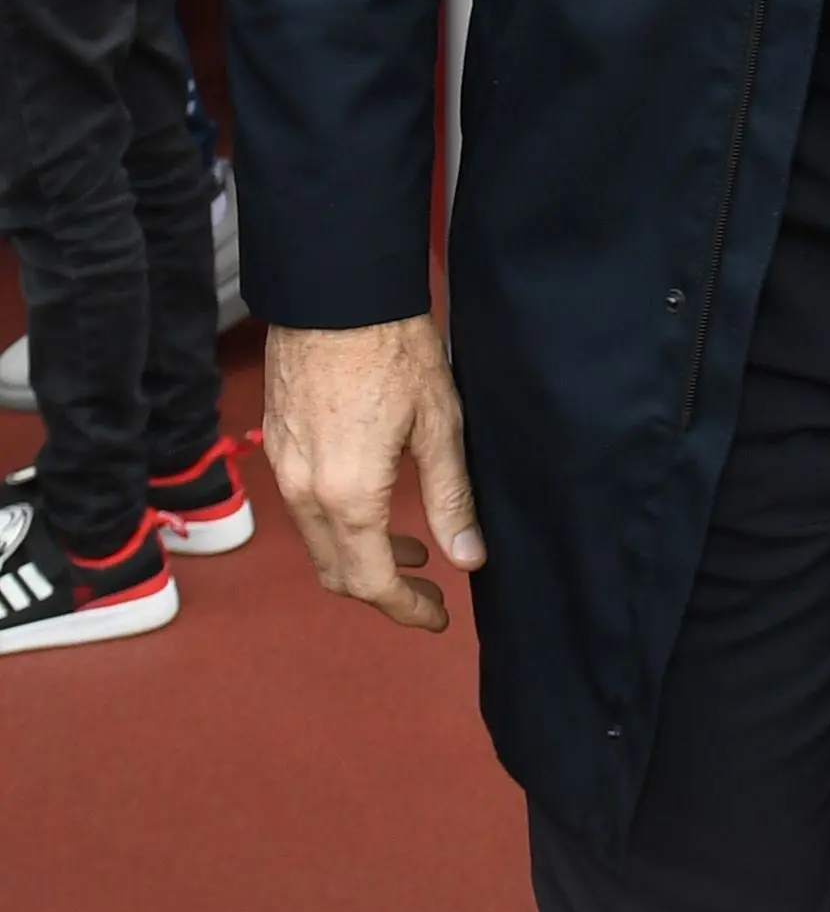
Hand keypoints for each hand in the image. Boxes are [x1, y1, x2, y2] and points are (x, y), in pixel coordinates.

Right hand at [264, 318, 483, 632]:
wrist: (335, 294)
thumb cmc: (395, 349)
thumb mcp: (439, 424)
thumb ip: (451, 497)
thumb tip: (469, 559)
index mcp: (347, 495)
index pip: (369, 583)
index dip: (405, 609)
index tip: (438, 617)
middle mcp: (304, 493)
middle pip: (337, 573)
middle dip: (383, 592)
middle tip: (430, 590)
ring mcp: (284, 471)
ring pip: (318, 544)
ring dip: (361, 557)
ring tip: (413, 548)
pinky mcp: (278, 447)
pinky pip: (305, 510)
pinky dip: (340, 526)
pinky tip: (376, 506)